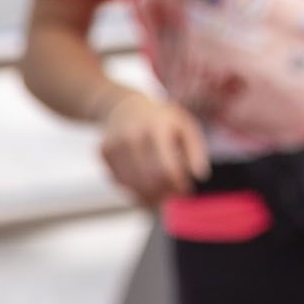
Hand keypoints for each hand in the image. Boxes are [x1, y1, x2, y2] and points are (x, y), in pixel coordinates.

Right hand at [92, 90, 211, 205]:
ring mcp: (115, 145)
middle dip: (164, 194)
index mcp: (156, 127)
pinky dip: (134, 190)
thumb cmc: (160, 119)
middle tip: (174, 196)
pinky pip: (120, 183)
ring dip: (150, 197)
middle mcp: (132, 136)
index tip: (186, 190)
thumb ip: (195, 150)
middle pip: (149, 180)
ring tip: (161, 194)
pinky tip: (144, 183)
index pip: (167, 168)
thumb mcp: (184, 125)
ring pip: (133, 186)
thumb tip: (199, 175)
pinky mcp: (103, 154)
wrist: (124, 106)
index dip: (178, 185)